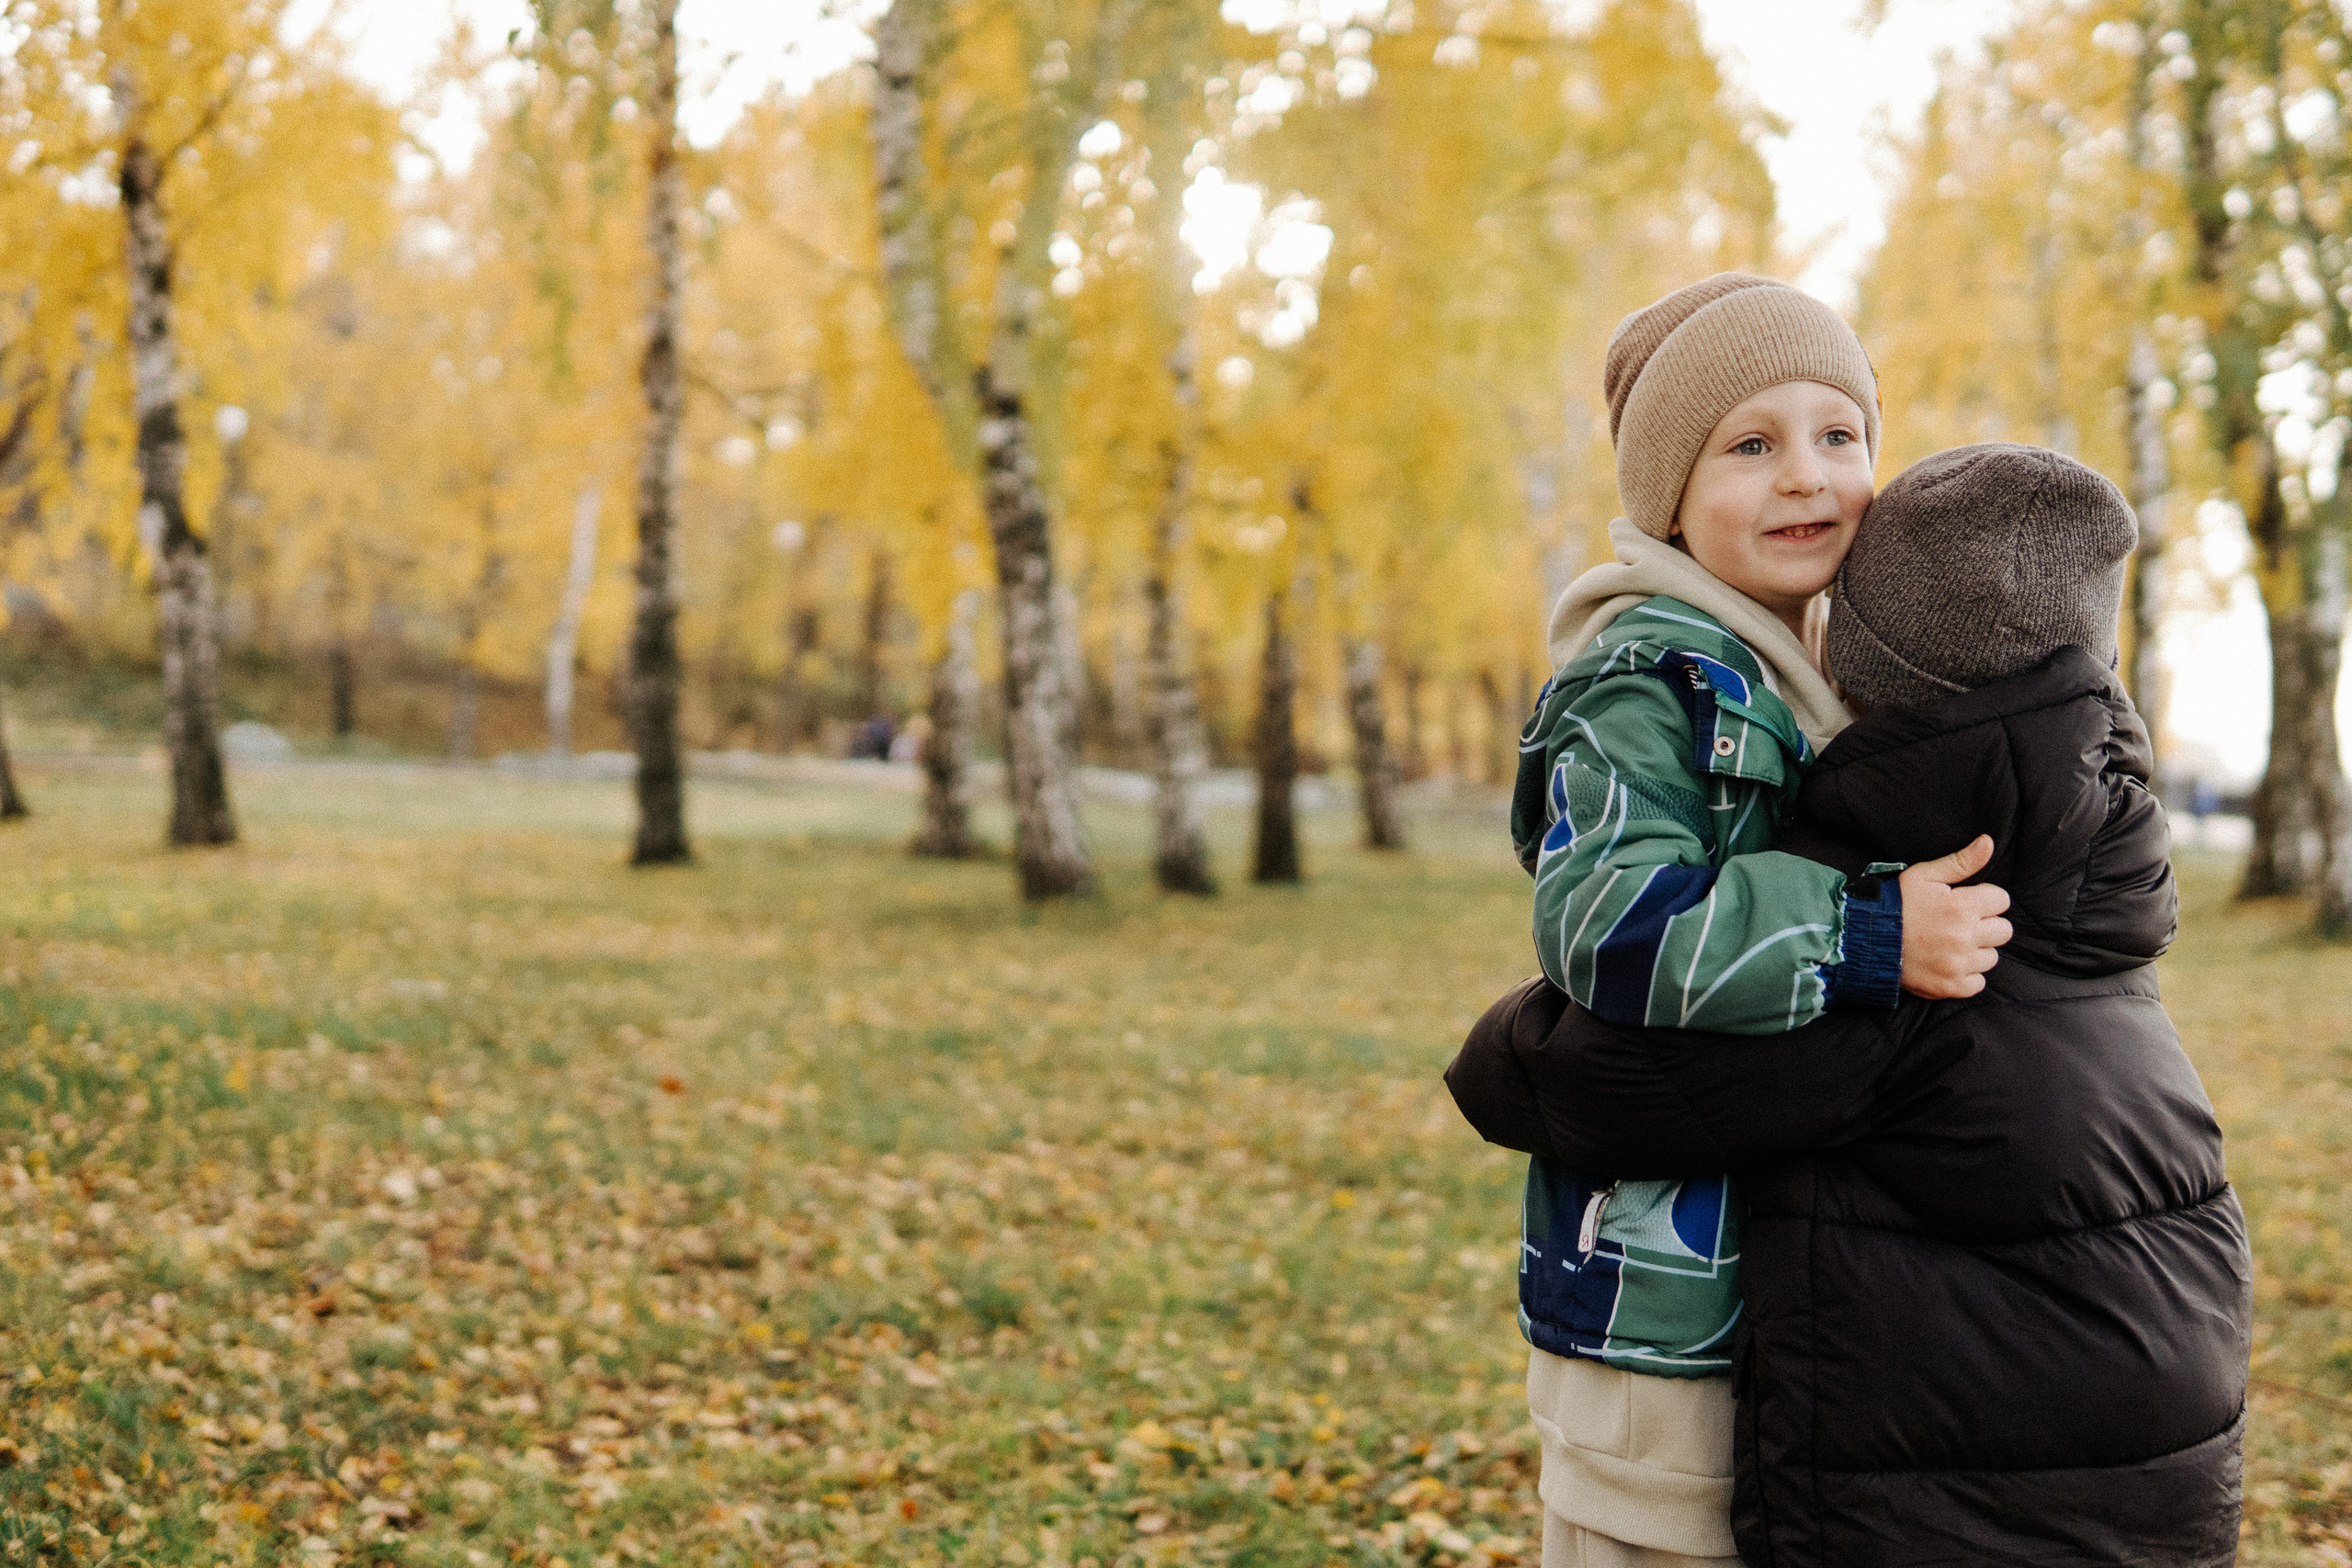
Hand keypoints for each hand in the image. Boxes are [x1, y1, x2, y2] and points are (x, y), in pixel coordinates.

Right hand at [1898, 834, 2012, 998]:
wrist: (1865, 938)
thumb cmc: (1896, 903)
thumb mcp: (1924, 875)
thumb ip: (1961, 861)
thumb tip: (1989, 842)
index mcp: (1963, 906)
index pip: (2002, 900)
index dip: (1984, 898)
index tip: (1965, 902)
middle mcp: (1965, 937)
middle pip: (2003, 930)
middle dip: (1985, 924)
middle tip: (1960, 923)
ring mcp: (1958, 964)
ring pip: (1991, 956)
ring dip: (1977, 950)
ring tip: (1951, 943)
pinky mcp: (1950, 986)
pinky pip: (1978, 982)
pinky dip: (1967, 974)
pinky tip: (1949, 963)